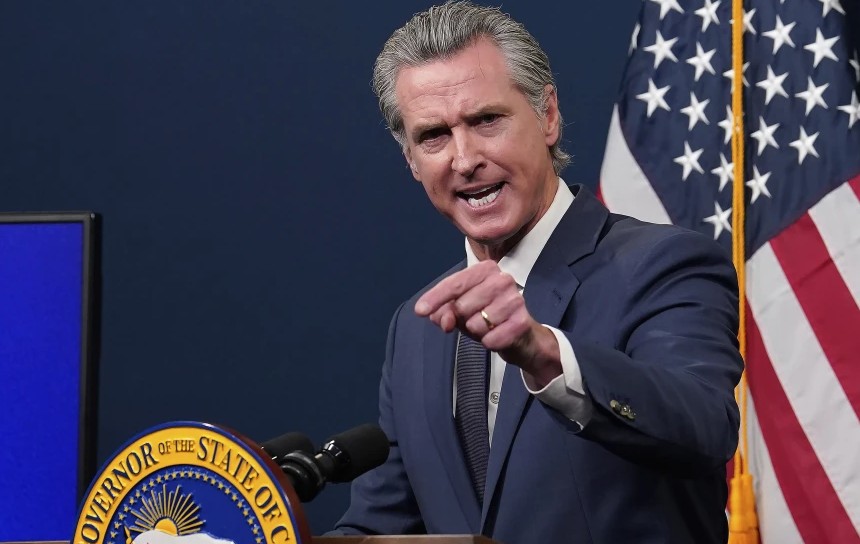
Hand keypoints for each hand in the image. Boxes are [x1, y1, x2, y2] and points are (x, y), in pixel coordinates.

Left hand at [414, 260, 561, 385]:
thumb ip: (444, 312)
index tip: (420, 310)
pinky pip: (490, 339)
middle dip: (461, 319)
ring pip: (475, 323)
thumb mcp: (460, 312)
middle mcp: (503, 279)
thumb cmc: (487, 317)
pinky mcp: (522, 322)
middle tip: (474, 319)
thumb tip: (444, 320)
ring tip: (488, 326)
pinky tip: (498, 335)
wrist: (521, 336)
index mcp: (486, 270)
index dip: (435, 298)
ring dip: (477, 331)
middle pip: (462, 305)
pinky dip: (489, 342)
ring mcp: (515, 300)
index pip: (454, 283)